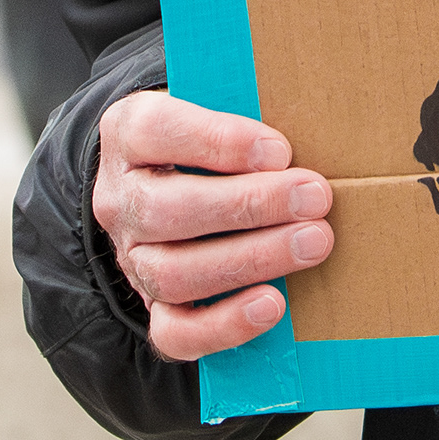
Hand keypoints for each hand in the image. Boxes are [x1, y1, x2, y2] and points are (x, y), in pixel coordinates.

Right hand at [91, 89, 336, 361]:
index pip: (156, 132)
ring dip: (252, 260)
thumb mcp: (217, 107)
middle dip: (249, 205)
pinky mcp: (151, 306)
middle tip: (315, 198)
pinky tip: (272, 304)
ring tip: (313, 243)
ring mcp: (131, 258)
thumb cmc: (212, 141)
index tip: (280, 150)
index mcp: (128, 133)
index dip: (218, 141)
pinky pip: (175, 333)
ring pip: (173, 273)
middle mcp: (120, 199)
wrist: (173, 185)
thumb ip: (249, 113)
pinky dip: (225, 324)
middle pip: (167, 209)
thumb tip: (318, 133)